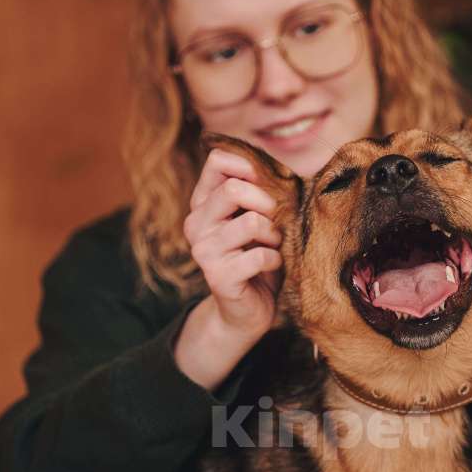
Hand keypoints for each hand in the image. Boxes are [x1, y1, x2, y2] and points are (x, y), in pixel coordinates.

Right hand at [175, 148, 283, 389]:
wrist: (246, 311)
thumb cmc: (257, 256)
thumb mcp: (256, 217)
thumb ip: (257, 191)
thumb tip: (275, 166)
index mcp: (203, 203)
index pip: (218, 161)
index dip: (249, 166)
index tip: (267, 184)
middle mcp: (196, 223)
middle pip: (234, 188)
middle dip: (268, 202)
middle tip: (276, 221)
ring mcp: (203, 251)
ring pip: (252, 222)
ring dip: (274, 234)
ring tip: (273, 245)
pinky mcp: (218, 276)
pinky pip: (260, 255)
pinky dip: (275, 260)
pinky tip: (271, 267)